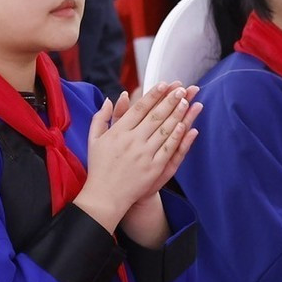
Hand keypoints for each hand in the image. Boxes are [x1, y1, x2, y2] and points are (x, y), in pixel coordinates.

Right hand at [77, 84, 200, 228]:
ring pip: (165, 130)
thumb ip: (101, 117)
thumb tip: (109, 98)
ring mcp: (144, 155)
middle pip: (155, 116)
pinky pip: (169, 149)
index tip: (164, 84)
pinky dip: (178, 136)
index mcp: (118, 132)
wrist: (105, 196)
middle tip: (181, 88)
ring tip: (187, 101)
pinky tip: (185, 125)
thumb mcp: (94, 139)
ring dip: (177, 114)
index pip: (139, 108)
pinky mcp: (154, 169)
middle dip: (170, 100)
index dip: (153, 95)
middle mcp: (132, 141)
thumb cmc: (99, 166)